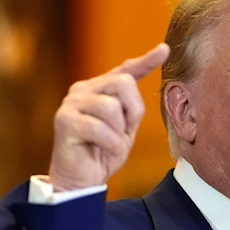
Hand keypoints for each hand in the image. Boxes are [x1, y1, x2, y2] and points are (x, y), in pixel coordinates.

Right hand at [48, 43, 169, 191]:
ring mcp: (71, 103)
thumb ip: (132, 107)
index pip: (126, 70)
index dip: (146, 60)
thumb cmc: (104, 152)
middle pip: (124, 82)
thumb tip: (139, 86)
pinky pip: (100, 128)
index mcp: (100, 88)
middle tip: (126, 131)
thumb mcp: (125, 127)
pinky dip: (110, 143)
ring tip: (109, 143)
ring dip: (119, 131)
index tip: (164, 49)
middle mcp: (83, 89)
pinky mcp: (64, 121)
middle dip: (133, 110)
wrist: (81, 180)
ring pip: (112, 106)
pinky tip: (103, 150)